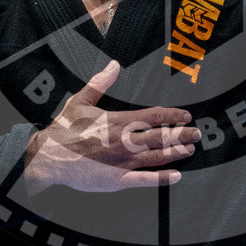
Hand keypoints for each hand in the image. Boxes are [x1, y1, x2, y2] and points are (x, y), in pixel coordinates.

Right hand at [24, 60, 197, 193]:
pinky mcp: (116, 180)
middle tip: (197, 134)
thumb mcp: (80, 101)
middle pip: (162, 136)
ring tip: (190, 150)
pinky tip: (176, 176)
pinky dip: (162, 178)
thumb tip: (114, 65)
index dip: (174, 116)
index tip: (186, 116)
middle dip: (182, 135)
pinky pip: (144, 180)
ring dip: (176, 153)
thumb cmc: (63, 129)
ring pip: (157, 157)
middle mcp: (125, 141)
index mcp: (119, 121)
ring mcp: (122, 162)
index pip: (155, 116)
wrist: (48, 158)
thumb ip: (100, 83)